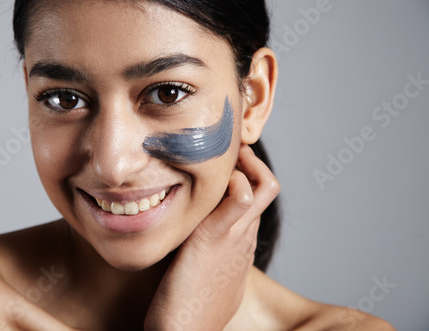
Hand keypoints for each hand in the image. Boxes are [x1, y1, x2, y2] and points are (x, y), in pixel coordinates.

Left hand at [144, 144, 279, 330]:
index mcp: (242, 240)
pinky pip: (243, 196)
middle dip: (249, 160)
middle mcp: (246, 234)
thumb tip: (195, 234)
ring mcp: (237, 235)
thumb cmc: (189, 304)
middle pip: (268, 185)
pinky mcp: (218, 237)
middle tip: (222, 152)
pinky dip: (234, 179)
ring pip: (263, 185)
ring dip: (244, 163)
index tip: (221, 162)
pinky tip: (207, 180)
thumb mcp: (206, 269)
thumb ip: (208, 248)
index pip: (257, 196)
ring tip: (217, 158)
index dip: (245, 173)